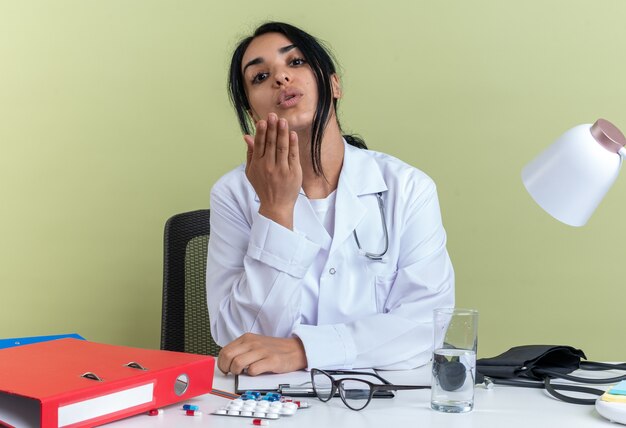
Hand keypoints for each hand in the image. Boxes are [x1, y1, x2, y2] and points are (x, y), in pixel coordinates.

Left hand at [217, 333, 307, 375]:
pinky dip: (251, 374)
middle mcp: (252, 343)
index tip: (225, 369)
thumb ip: (241, 350)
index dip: (221, 363)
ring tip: (243, 373)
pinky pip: (253, 370)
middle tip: (231, 373)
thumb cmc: (273, 349)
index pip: (224, 351)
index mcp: (246, 338)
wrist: (295, 349)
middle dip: (226, 368)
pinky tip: (255, 372)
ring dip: (237, 372)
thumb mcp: (255, 343)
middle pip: (228, 357)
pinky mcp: (271, 360)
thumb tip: (226, 362)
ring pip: (237, 363)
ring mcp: (262, 351)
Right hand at [244, 113, 301, 229]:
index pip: (259, 145)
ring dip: (282, 133)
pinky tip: (292, 134)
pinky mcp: (293, 172)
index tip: (262, 120)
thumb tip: (247, 136)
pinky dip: (292, 144)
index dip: (261, 132)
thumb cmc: (263, 187)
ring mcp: (281, 169)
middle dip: (272, 128)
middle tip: (273, 115)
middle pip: (270, 143)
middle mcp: (268, 166)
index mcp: (257, 164)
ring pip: (282, 147)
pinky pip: (292, 155)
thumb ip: (250, 153)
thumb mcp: (251, 172)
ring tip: (283, 121)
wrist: (276, 206)